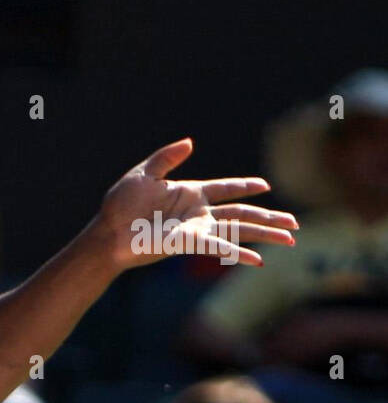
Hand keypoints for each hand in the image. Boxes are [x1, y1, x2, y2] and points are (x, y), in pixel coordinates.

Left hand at [93, 138, 297, 271]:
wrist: (108, 232)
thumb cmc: (121, 205)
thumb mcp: (143, 174)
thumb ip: (167, 158)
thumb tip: (191, 142)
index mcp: (190, 192)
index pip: (226, 188)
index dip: (245, 186)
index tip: (264, 186)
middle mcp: (198, 212)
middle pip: (242, 212)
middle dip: (269, 217)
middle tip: (294, 222)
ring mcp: (197, 228)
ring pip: (240, 229)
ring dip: (266, 233)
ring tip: (291, 238)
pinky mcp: (190, 243)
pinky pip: (221, 247)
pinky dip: (240, 253)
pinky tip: (259, 260)